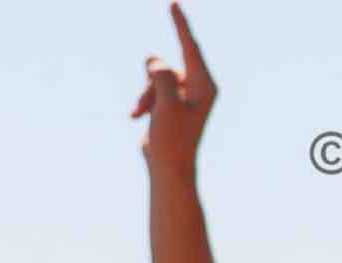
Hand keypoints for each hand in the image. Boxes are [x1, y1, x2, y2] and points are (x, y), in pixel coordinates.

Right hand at [132, 3, 213, 171]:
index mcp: (204, 86)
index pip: (191, 47)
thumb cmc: (172, 140)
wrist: (169, 167)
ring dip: (144, 94)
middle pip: (166, 67)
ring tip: (142, 114)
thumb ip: (161, 77)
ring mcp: (184, 93)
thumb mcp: (165, 106)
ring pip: (154, 76)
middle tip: (154, 107)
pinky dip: (142, 100)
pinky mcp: (171, 100)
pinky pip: (150, 87)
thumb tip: (153, 58)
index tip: (174, 3)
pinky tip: (137, 117)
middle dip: (151, 84)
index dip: (181, 24)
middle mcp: (197, 86)